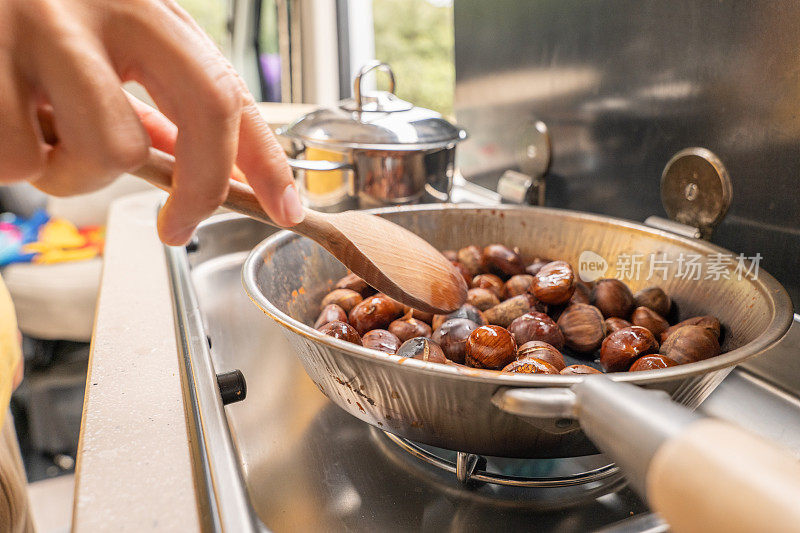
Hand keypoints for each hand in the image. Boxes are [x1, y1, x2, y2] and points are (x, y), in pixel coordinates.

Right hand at [0, 0, 304, 243]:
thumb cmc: (28, 19)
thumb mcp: (102, 43)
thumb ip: (147, 96)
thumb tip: (184, 162)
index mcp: (146, 9)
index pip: (229, 90)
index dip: (266, 158)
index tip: (286, 207)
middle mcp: (107, 6)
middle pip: (196, 115)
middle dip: (200, 189)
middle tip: (177, 228)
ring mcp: (43, 25)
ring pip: (108, 151)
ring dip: (77, 175)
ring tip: (43, 141)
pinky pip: (20, 160)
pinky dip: (14, 164)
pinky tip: (2, 122)